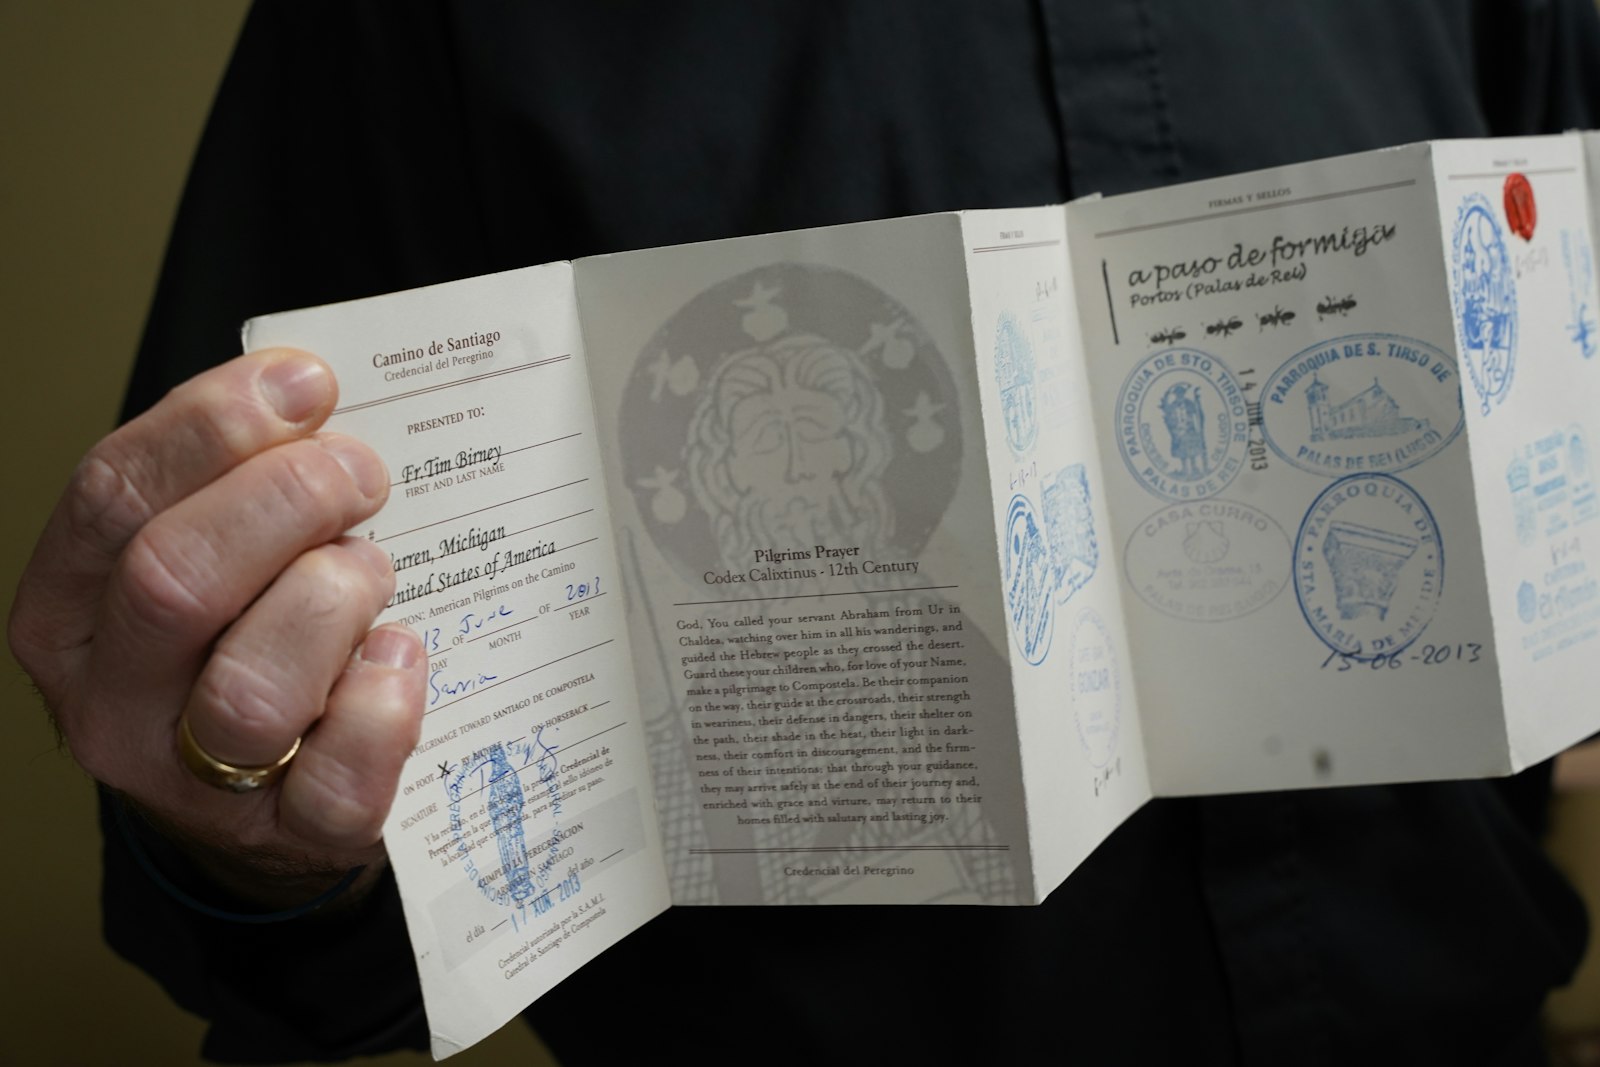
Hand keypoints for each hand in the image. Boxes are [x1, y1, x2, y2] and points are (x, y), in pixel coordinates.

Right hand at [8, 349, 425, 905]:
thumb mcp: (209, 558)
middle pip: (175, 579)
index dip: (214, 424)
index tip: (305, 383)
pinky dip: (386, 709)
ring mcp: (192, 782)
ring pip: (253, 687)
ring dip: (335, 602)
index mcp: (70, 609)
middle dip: (288, 500)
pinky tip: (399, 656)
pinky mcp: (289, 837)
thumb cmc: (242, 644)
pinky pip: (339, 781)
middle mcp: (110, 700)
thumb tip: (308, 393)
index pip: (114, 495)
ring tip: (372, 573)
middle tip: (362, 473)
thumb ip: (234, 484)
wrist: (262, 808)